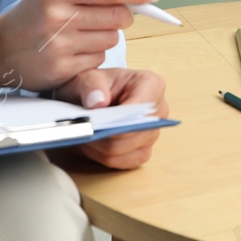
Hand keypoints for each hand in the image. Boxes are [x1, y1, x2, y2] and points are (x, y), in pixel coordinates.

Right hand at [0, 0, 156, 91]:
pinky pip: (100, 59)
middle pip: (118, 15)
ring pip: (112, 38)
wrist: (0, 50)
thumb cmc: (36, 13)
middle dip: (123, 14)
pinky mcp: (62, 70)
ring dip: (106, 35)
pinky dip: (94, 54)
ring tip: (82, 32)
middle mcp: (57, 16)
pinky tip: (74, 49)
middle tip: (110, 14)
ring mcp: (59, 45)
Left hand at [47, 67, 166, 169]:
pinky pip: (123, 162)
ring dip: (100, 148)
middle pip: (132, 134)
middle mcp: (158, 111)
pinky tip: (90, 146)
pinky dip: (103, 157)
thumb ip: (91, 85)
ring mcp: (152, 133)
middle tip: (82, 130)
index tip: (94, 122)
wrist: (94, 97)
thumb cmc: (96, 86)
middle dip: (103, 135)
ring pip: (124, 151)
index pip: (140, 109)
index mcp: (151, 85)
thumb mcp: (88, 77)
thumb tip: (97, 102)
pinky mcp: (143, 150)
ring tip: (83, 136)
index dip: (117, 119)